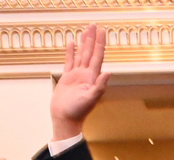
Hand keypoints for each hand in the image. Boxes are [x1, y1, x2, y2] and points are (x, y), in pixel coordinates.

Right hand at [51, 24, 110, 140]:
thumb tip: (109, 73)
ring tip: (85, 30)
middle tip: (94, 25)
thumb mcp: (90, 99)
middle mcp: (86, 75)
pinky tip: (72, 43)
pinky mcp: (67, 78)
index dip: (100, 43)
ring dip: (84, 43)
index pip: (97, 56)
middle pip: (90, 52)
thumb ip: (99, 86)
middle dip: (92, 38)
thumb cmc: (77, 112)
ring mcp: (76, 76)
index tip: (102, 31)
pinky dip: (71, 52)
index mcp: (92, 78)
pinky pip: (69, 61)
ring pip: (80, 55)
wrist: (65, 119)